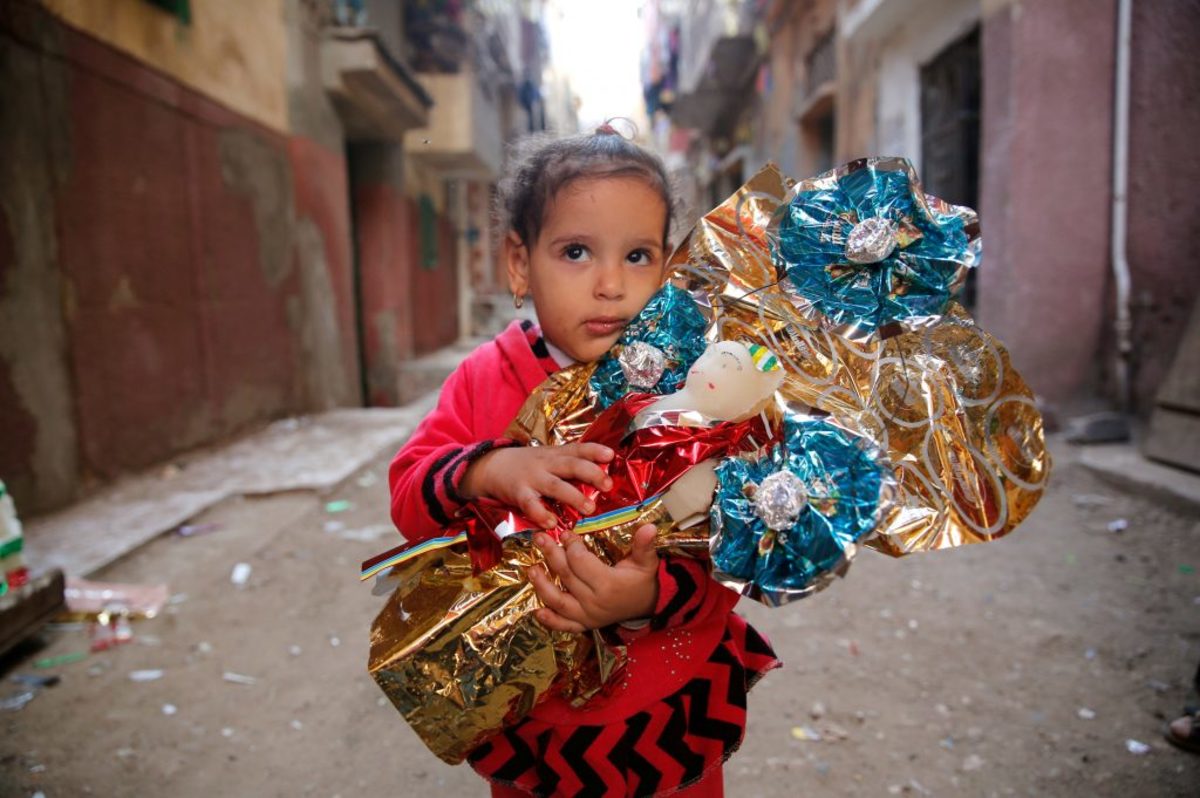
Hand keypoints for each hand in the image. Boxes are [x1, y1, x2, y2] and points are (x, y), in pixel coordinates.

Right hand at [460, 443, 614, 528]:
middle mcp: (546, 463)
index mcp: (556, 454)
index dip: (594, 451)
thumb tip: (602, 475)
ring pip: (555, 485)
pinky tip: (551, 523)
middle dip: (590, 473)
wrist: (492, 466)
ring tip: (589, 508)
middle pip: (571, 465)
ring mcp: (532, 477)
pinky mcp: (518, 492)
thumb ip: (571, 464)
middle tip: (607, 485)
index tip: (610, 455)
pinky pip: (530, 504)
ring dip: (573, 497)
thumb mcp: (550, 458)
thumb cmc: (529, 465)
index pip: (578, 449)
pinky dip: (540, 513)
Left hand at [528, 524, 658, 631]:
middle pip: (566, 576)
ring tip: (531, 569)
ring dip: (541, 586)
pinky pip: (563, 625)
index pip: (580, 562)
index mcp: (608, 584)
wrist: (647, 608)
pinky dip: (550, 621)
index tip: (565, 533)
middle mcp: (594, 602)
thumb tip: (650, 526)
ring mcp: (588, 616)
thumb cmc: (643, 581)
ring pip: (558, 601)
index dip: (570, 545)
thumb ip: (645, 545)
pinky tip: (537, 611)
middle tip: (539, 538)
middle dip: (550, 554)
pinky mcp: (584, 624)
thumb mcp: (646, 562)